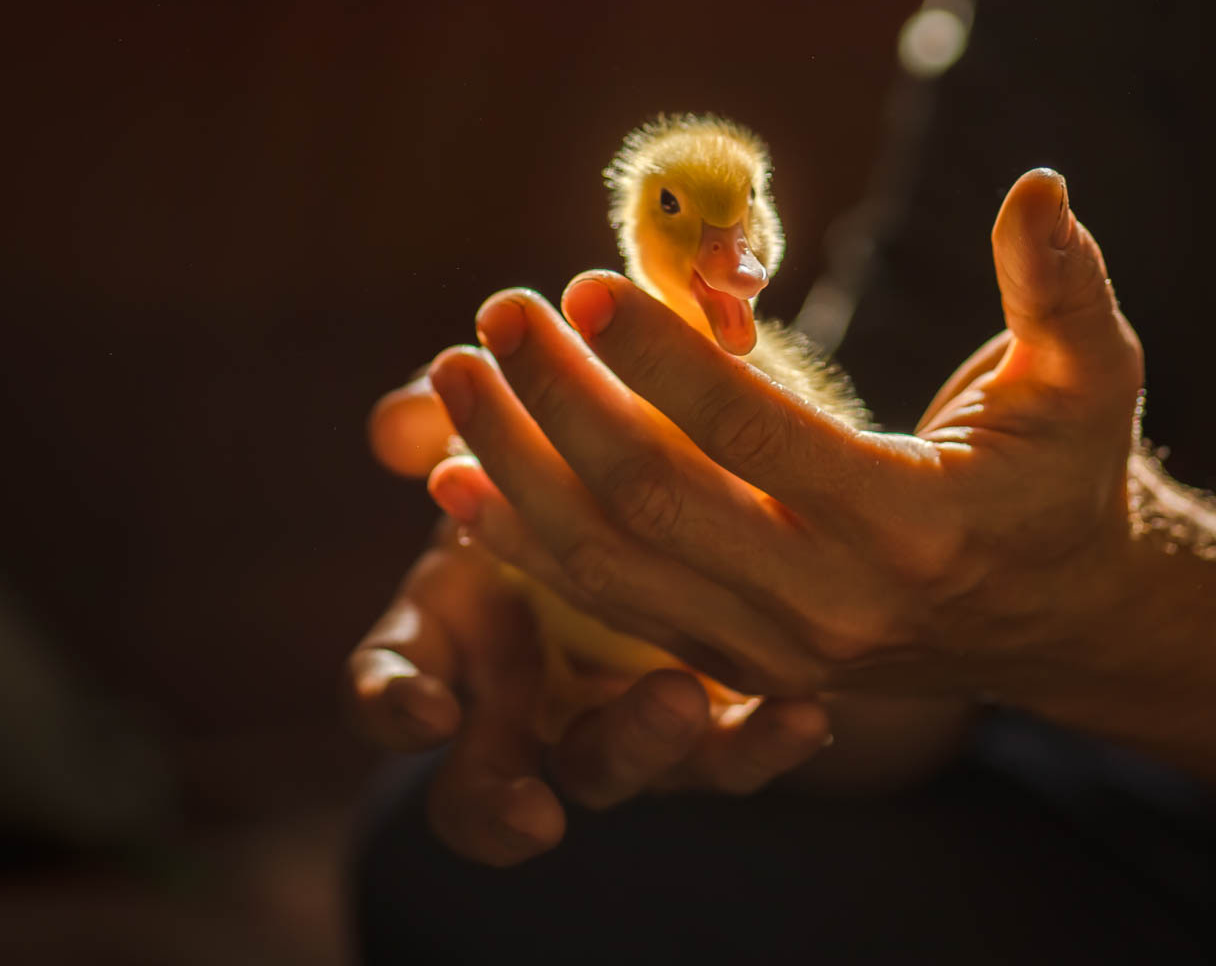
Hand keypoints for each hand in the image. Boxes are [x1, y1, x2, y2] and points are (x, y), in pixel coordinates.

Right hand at [345, 419, 830, 868]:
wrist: (683, 475)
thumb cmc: (566, 441)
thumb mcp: (514, 419)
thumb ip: (454, 415)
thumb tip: (400, 428)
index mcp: (453, 624)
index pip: (394, 682)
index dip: (393, 703)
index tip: (427, 709)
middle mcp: (520, 697)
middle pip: (485, 789)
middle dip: (499, 807)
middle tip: (534, 816)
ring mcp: (614, 720)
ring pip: (613, 773)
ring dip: (640, 749)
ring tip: (680, 698)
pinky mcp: (708, 725)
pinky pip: (731, 754)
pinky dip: (764, 742)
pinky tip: (807, 716)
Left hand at [424, 168, 1144, 700]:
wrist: (1054, 616)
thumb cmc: (1062, 475)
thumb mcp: (1089, 377)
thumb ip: (1061, 283)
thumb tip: (1037, 183)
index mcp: (915, 525)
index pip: (760, 434)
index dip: (664, 358)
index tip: (585, 283)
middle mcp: (835, 605)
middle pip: (661, 501)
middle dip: (564, 402)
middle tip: (497, 312)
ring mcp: (777, 649)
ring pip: (614, 564)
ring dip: (519, 469)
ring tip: (449, 380)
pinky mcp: (740, 660)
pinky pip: (615, 604)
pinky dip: (530, 544)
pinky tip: (457, 481)